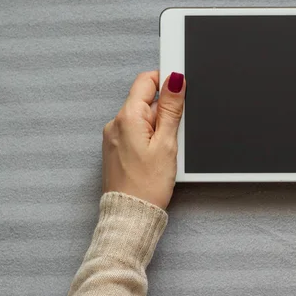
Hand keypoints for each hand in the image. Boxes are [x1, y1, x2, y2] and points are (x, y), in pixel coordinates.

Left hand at [102, 71, 185, 208]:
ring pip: (143, 118)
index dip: (166, 82)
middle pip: (146, 101)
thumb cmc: (147, 185)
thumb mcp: (167, 143)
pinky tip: (157, 156)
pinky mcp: (117, 149)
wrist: (131, 214)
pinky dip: (150, 138)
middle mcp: (116, 123)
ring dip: (159, 127)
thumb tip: (175, 81)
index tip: (181, 91)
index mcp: (127, 117)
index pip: (146, 81)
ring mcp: (114, 137)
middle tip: (174, 135)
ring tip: (165, 151)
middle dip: (165, 111)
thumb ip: (171, 109)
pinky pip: (136, 132)